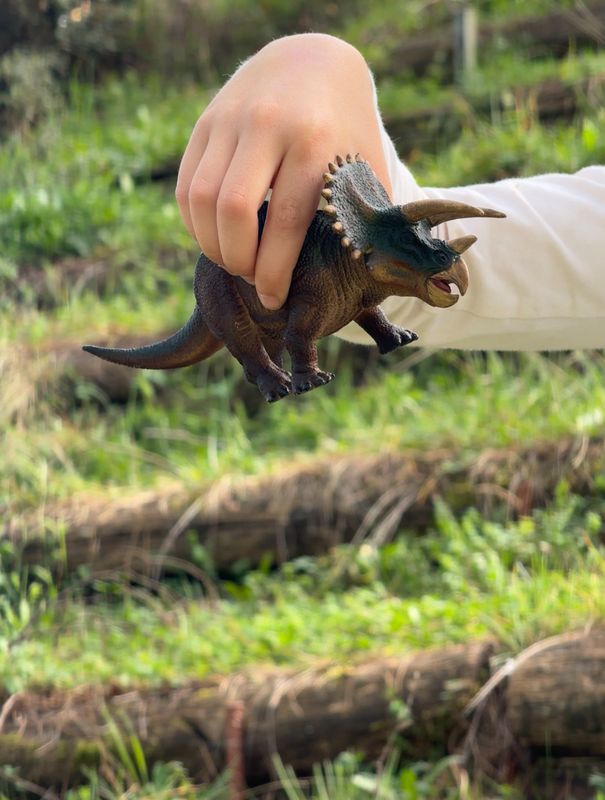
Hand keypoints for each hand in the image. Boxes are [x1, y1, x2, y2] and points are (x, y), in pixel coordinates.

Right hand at [175, 33, 390, 309]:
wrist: (312, 62)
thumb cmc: (345, 130)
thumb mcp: (364, 166)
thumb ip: (363, 216)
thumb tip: (362, 281)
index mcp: (315, 141)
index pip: (285, 222)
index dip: (274, 271)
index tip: (273, 299)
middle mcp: (267, 125)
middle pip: (234, 212)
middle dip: (239, 260)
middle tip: (252, 278)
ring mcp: (230, 120)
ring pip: (201, 200)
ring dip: (212, 245)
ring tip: (234, 262)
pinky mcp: (205, 122)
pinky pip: (185, 186)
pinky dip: (195, 224)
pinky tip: (216, 238)